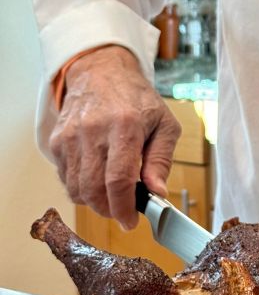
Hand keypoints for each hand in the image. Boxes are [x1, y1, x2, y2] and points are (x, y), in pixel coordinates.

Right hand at [49, 46, 181, 228]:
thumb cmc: (136, 99)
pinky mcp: (58, 141)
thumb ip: (162, 159)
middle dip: (109, 210)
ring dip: (95, 201)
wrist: (102, 73)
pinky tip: (96, 177)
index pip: (119, 179)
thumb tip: (157, 192)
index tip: (130, 221)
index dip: (124, 208)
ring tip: (111, 193)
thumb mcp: (164, 123)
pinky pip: (66, 179)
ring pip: (77, 189)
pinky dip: (81, 187)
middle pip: (94, 190)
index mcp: (126, 125)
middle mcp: (94, 130)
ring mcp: (71, 136)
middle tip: (123, 210)